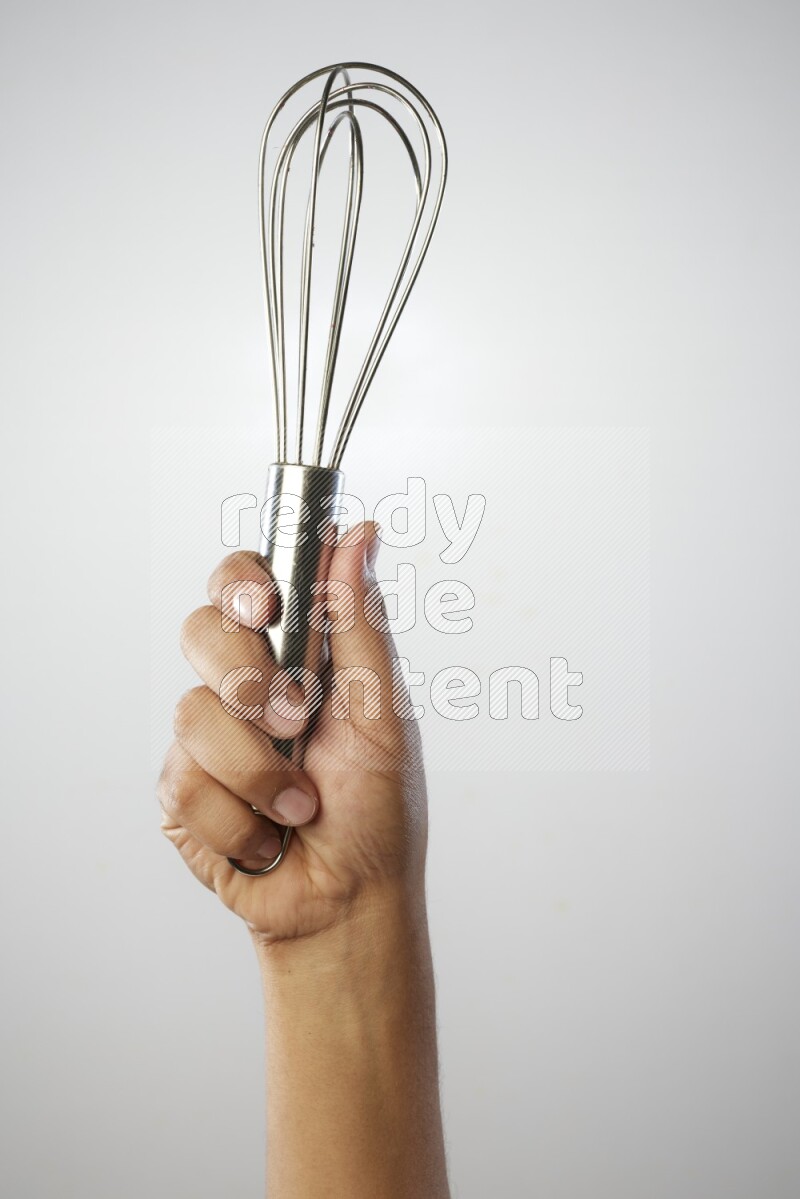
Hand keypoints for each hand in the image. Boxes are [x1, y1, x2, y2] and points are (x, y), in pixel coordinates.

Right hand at [158, 522, 426, 944]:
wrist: (349, 902)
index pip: (242, 584)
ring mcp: (207, 740)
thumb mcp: (382, 713)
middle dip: (251, 681)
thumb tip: (358, 533)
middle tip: (297, 722)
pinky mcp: (181, 794)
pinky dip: (240, 819)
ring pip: (192, 714)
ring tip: (302, 807)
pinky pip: (184, 783)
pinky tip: (268, 838)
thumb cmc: (378, 811)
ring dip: (260, 772)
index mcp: (294, 656)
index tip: (265, 607)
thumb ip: (360, 623)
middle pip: (200, 631)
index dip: (240, 582)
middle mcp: (244, 688)